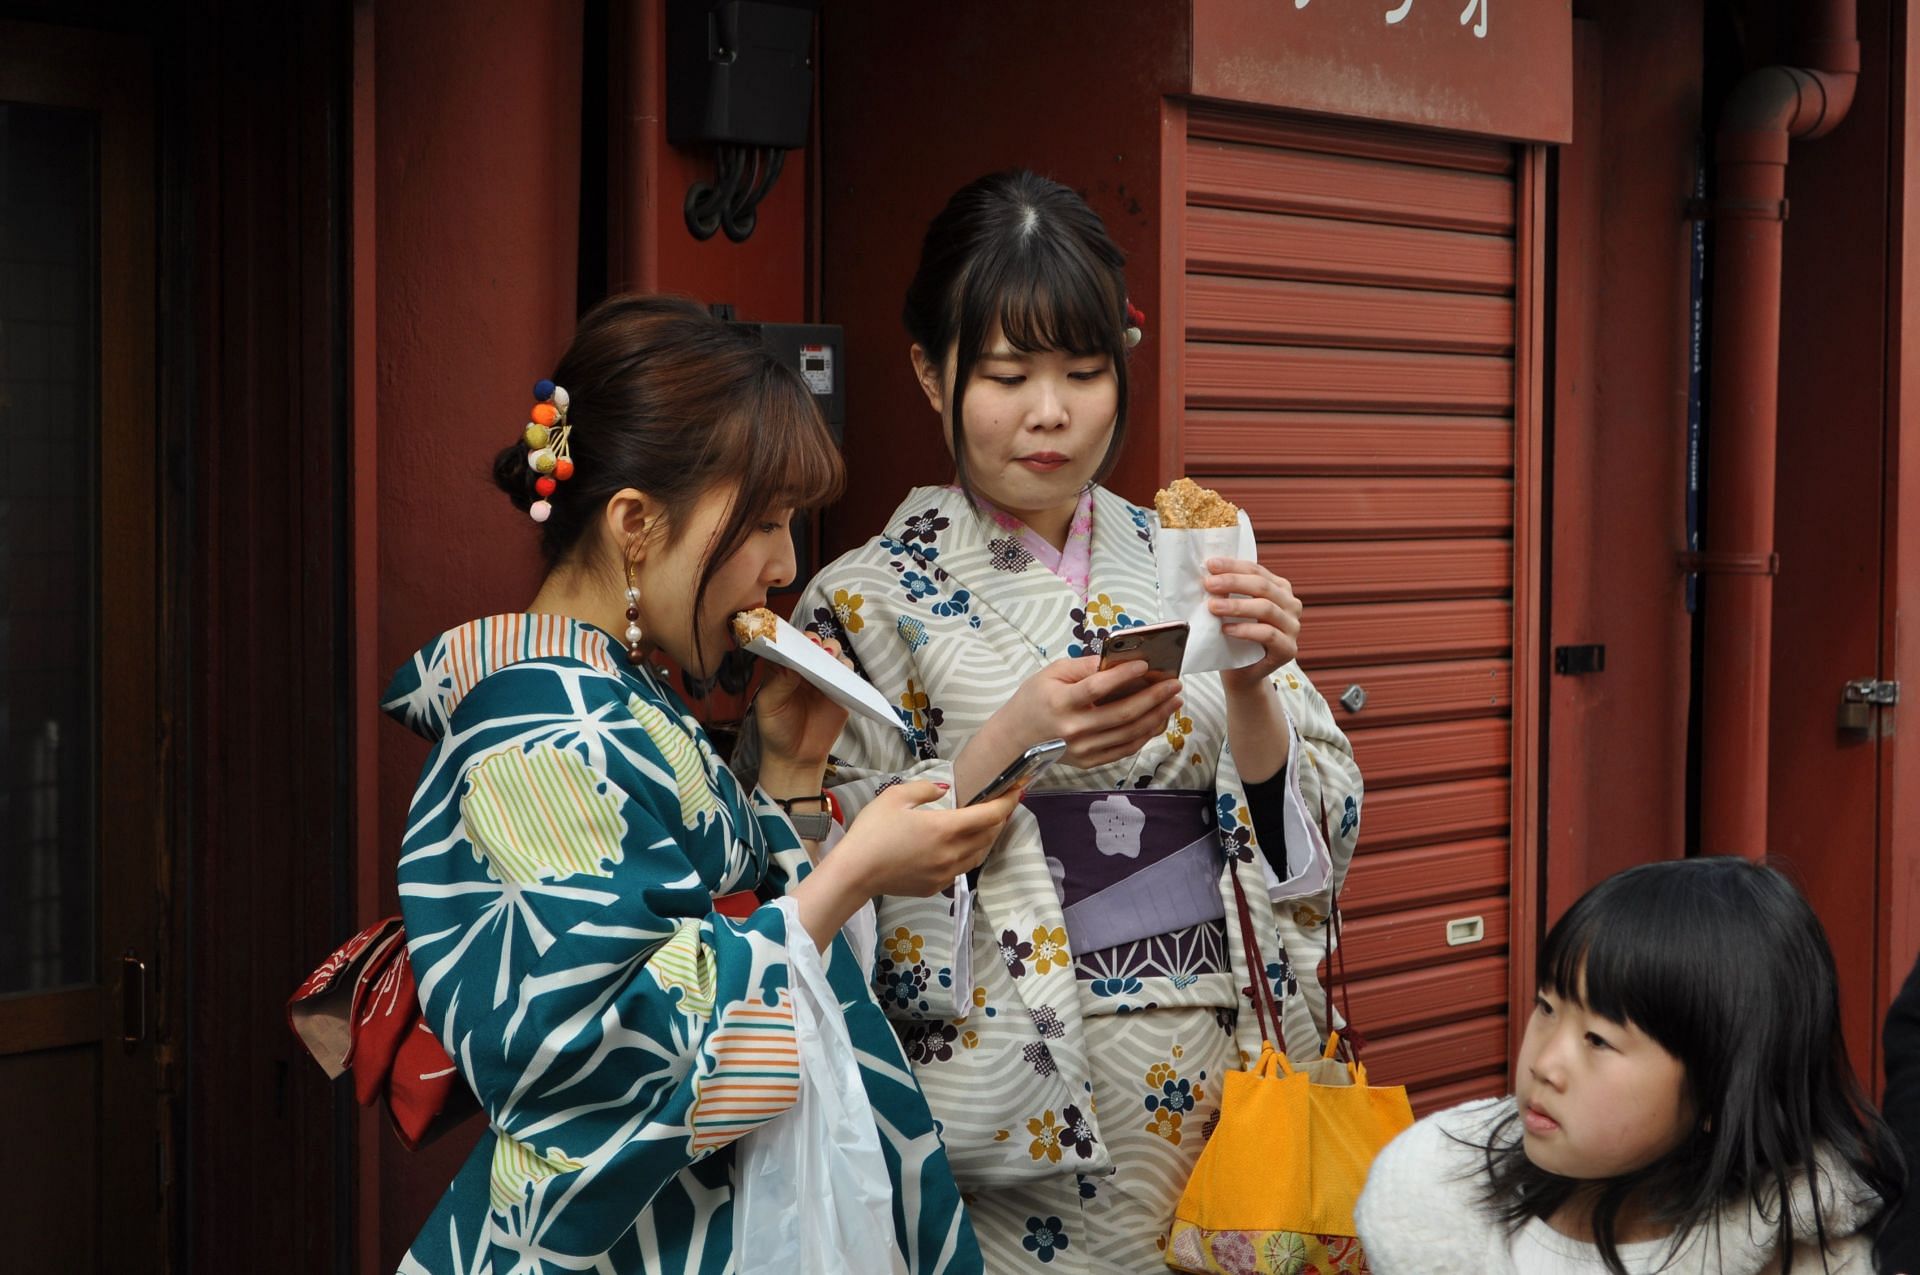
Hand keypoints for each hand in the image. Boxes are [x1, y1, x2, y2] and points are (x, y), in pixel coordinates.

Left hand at [752, 633, 851, 778]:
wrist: (796, 758)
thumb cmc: (776, 729)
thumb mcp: (769, 706)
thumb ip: (779, 683)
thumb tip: (793, 662)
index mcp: (782, 668)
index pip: (788, 644)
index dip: (792, 638)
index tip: (796, 639)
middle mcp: (804, 669)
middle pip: (813, 644)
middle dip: (815, 641)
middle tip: (815, 646)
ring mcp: (824, 678)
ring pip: (833, 654)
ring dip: (833, 650)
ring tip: (829, 656)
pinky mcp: (841, 691)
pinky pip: (848, 674)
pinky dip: (847, 669)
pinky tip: (843, 671)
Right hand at [834, 779, 1024, 897]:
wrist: (855, 873)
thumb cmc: (872, 832)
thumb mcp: (895, 797)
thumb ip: (925, 789)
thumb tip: (945, 789)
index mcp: (945, 828)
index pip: (990, 815)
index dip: (1008, 802)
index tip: (1018, 790)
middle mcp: (952, 853)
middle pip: (990, 835)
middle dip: (1001, 818)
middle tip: (1003, 804)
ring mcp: (946, 873)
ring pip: (980, 854)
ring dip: (988, 838)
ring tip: (988, 824)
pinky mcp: (936, 886)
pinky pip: (962, 868)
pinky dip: (970, 854)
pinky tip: (962, 846)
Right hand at [984, 654, 1182, 773]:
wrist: (1015, 740)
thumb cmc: (1033, 701)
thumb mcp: (1051, 674)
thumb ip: (1085, 667)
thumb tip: (1119, 660)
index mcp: (1060, 702)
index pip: (1097, 687)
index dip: (1123, 675)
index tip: (1146, 664)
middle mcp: (1073, 729)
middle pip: (1122, 714)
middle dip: (1154, 698)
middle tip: (1174, 684)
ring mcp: (1083, 750)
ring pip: (1129, 734)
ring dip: (1156, 717)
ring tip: (1173, 702)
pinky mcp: (1089, 762)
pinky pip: (1124, 750)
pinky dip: (1145, 735)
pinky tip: (1157, 720)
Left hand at [1206, 557, 1302, 695]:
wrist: (1241, 673)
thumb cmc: (1234, 636)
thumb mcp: (1231, 609)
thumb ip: (1227, 591)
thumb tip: (1207, 573)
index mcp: (1280, 589)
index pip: (1256, 570)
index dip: (1233, 566)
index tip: (1210, 565)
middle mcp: (1291, 605)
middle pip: (1262, 587)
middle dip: (1233, 582)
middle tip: (1209, 584)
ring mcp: (1293, 627)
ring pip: (1266, 608)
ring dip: (1237, 606)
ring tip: (1213, 607)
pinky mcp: (1289, 649)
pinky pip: (1268, 634)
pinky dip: (1245, 630)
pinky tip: (1226, 629)